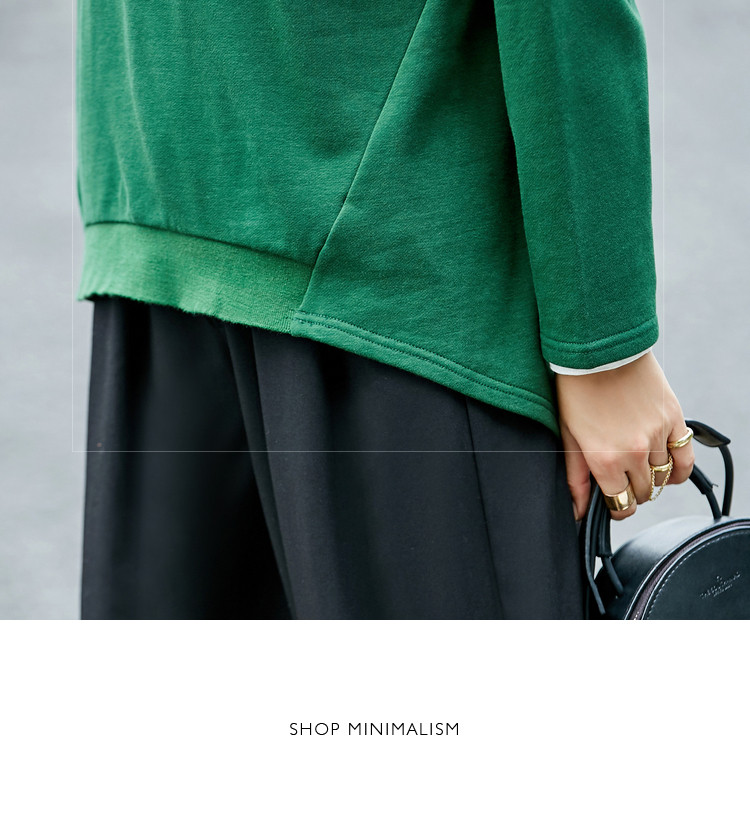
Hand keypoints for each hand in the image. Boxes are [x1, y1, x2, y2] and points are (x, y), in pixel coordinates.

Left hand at [555, 350, 694, 521]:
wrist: (599, 350)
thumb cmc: (576, 390)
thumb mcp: (568, 436)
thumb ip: (576, 477)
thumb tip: (578, 511)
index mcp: (603, 459)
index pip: (621, 503)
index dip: (617, 507)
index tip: (613, 502)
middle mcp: (633, 452)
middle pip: (643, 492)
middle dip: (632, 492)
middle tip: (622, 481)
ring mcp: (656, 435)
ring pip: (663, 477)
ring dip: (651, 478)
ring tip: (638, 469)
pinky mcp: (673, 418)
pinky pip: (684, 457)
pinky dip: (678, 469)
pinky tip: (669, 471)